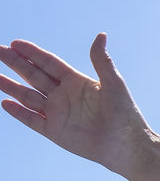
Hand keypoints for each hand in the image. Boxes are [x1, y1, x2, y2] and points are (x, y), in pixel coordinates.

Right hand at [0, 33, 150, 168]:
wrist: (126, 146)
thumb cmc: (125, 114)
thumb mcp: (113, 84)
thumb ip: (102, 61)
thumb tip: (101, 35)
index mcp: (77, 82)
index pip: (49, 63)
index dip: (32, 53)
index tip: (15, 43)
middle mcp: (64, 95)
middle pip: (34, 75)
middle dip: (15, 63)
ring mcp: (58, 113)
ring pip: (28, 96)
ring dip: (10, 85)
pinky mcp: (54, 131)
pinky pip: (32, 119)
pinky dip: (18, 112)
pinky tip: (5, 102)